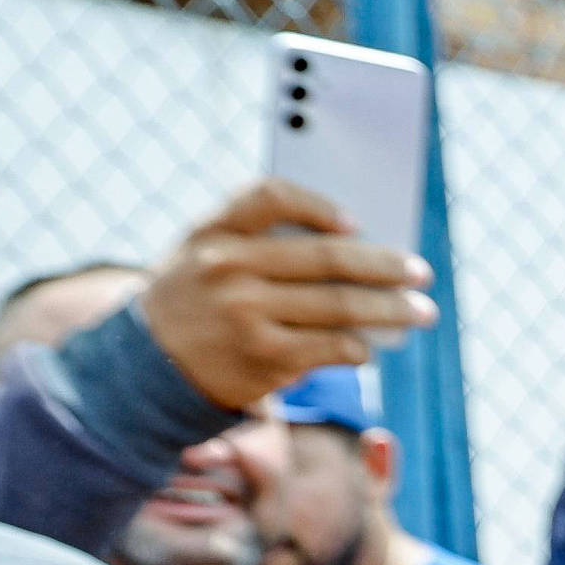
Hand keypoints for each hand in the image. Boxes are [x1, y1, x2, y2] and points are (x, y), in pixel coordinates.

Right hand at [139, 180, 436, 409]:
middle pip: (328, 257)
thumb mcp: (201, 257)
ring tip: (420, 312)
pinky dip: (358, 346)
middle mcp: (228, 268)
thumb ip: (258, 242)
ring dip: (391, 310)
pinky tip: (368, 347)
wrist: (144, 367)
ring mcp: (246, 314)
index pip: (271, 196)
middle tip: (420, 272)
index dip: (319, 205)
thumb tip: (354, 248)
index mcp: (214, 232)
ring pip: (340, 305)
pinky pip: (331, 346)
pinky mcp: (262, 357)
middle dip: (386, 266)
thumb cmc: (194, 304)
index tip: (355, 222)